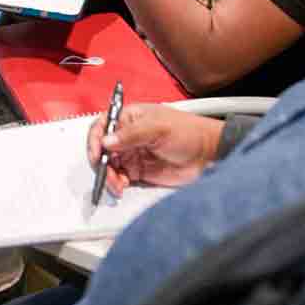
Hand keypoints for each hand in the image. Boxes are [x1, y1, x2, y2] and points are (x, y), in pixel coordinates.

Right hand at [87, 104, 223, 195]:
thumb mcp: (158, 128)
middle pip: (102, 149)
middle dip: (101, 162)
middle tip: (107, 174)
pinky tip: (122, 186)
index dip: (95, 140)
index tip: (97, 154)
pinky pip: (120, 178)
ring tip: (117, 184)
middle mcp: (127, 136)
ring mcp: (132, 154)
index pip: (102, 126)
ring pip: (109, 166)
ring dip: (108, 176)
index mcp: (130, 118)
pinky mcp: (138, 172)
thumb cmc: (188, 132)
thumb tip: (106, 141)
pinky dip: (117, 184)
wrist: (209, 155)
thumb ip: (131, 134)